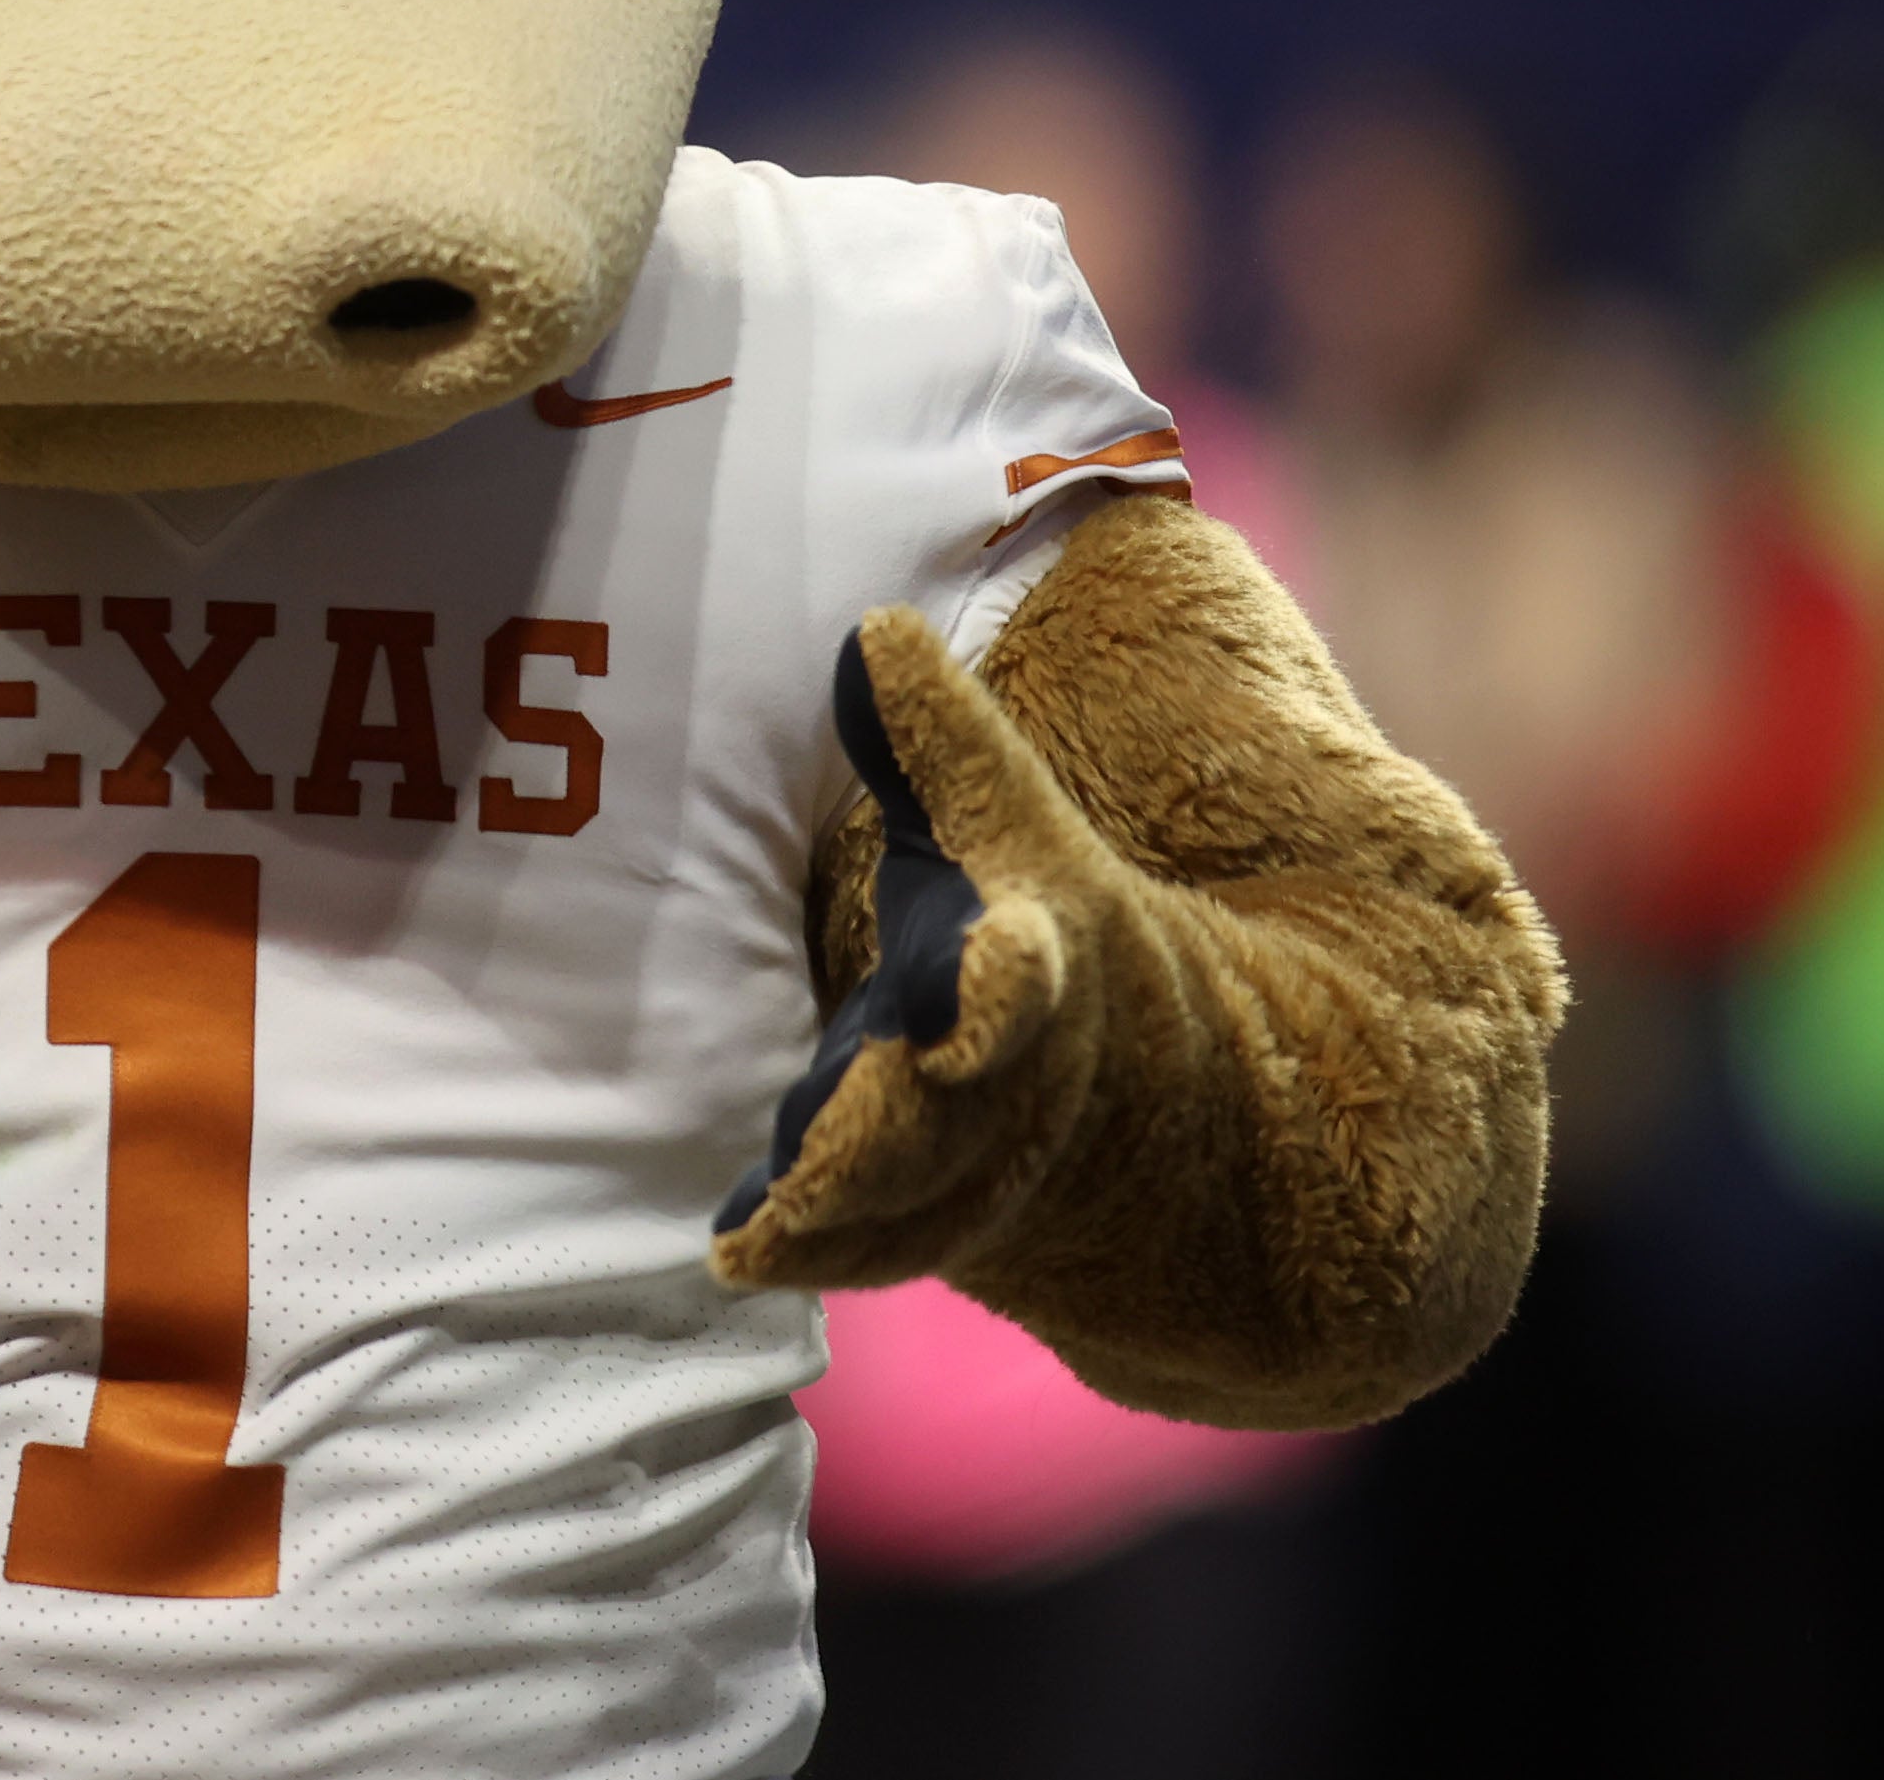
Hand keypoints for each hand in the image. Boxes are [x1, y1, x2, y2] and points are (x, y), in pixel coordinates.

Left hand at [709, 608, 1112, 1291]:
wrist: (1147, 1086)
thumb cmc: (1040, 913)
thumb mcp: (1014, 821)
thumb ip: (941, 744)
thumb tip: (871, 632)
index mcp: (1036, 957)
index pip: (1025, 964)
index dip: (1008, 970)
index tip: (998, 961)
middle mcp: (1010, 1073)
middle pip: (955, 1109)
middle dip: (892, 1127)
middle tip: (813, 1155)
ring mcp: (972, 1154)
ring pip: (914, 1198)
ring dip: (841, 1205)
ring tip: (762, 1224)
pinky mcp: (924, 1207)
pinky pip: (871, 1240)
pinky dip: (814, 1246)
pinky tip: (737, 1251)